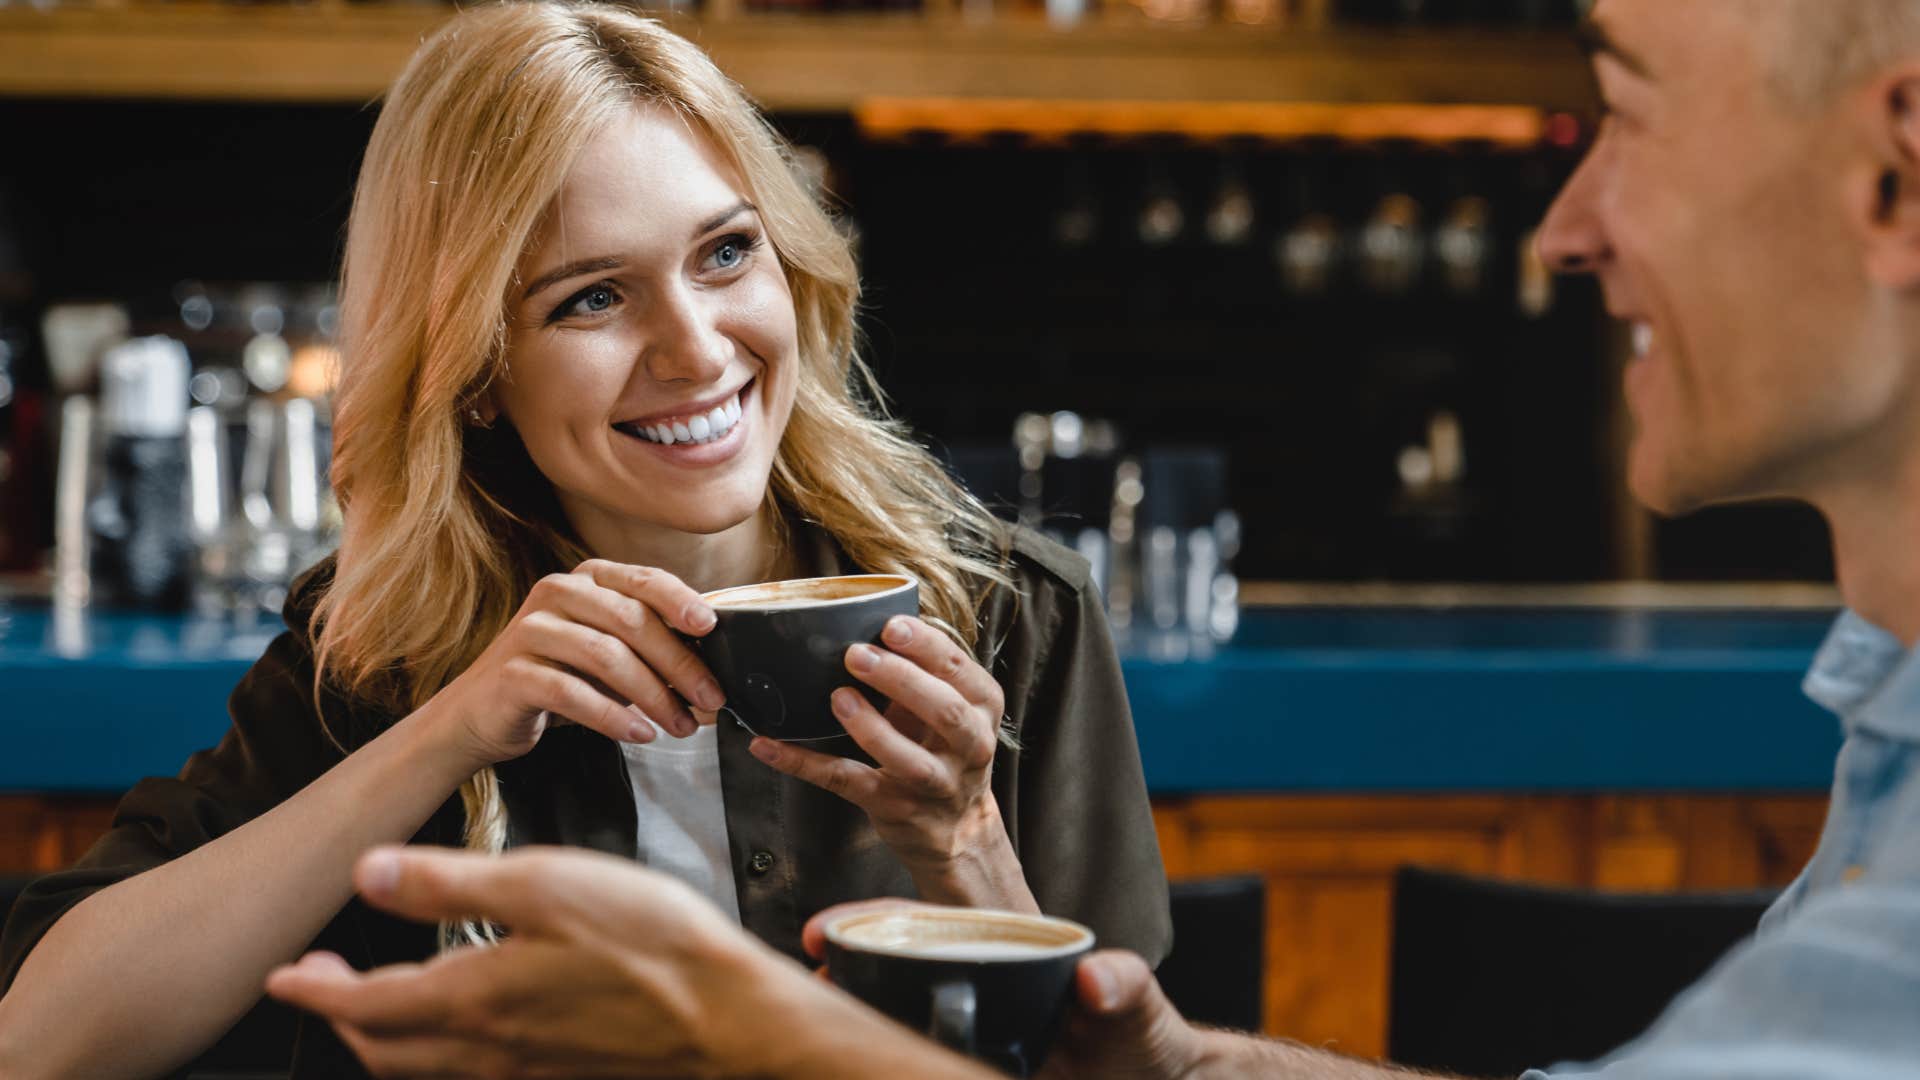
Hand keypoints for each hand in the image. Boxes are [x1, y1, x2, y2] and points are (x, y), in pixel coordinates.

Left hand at [265, 846, 807, 1078]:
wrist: (729, 1019)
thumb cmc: (651, 946)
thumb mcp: (545, 885)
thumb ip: (451, 884)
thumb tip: (368, 871)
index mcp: (471, 998)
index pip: (363, 1004)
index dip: (314, 987)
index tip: (282, 973)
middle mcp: (486, 1049)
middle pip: (383, 1049)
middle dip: (342, 1015)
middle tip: (320, 981)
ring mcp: (523, 1072)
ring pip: (424, 1070)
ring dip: (385, 1040)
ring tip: (380, 1004)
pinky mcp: (558, 1076)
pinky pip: (473, 1076)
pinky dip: (440, 1056)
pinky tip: (466, 1025)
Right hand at [425, 559, 725, 770]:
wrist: (479, 714)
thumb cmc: (557, 679)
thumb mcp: (606, 654)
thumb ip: (649, 647)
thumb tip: (711, 669)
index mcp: (586, 579)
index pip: (643, 580)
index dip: (680, 601)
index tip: (711, 628)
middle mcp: (557, 593)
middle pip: (631, 620)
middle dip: (679, 663)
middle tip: (710, 698)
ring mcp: (531, 630)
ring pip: (606, 655)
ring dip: (653, 695)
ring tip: (680, 726)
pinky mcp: (514, 672)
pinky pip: (572, 692)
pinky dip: (613, 716)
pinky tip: (639, 734)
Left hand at [748, 616, 1032, 908]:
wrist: (958, 828)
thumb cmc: (943, 748)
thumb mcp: (949, 705)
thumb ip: (922, 669)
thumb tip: (862, 619)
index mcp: (982, 707)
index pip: (959, 670)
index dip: (927, 646)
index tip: (891, 625)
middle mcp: (969, 746)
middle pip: (945, 711)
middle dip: (902, 679)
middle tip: (857, 654)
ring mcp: (934, 783)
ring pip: (908, 758)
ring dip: (871, 727)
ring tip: (838, 698)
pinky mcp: (895, 808)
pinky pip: (848, 783)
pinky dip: (804, 764)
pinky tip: (768, 746)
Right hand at [802, 904, 1203, 1079]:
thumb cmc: (1145, 1043)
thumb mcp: (1138, 1008)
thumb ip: (1126, 990)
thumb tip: (1098, 980)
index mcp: (1002, 960)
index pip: (925, 931)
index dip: (872, 927)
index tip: (825, 931)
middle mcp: (975, 996)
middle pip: (893, 980)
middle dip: (843, 981)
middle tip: (806, 990)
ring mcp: (965, 1041)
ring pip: (895, 1030)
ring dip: (855, 1029)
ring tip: (810, 1043)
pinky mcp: (964, 1068)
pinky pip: (912, 1062)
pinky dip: (883, 1062)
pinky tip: (854, 1064)